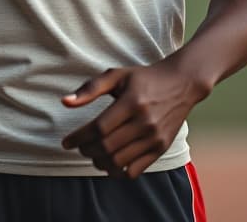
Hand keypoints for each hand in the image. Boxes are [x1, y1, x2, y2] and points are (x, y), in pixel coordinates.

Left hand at [61, 58, 205, 178]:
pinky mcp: (161, 148)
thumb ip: (90, 88)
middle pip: (107, 147)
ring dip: (99, 163)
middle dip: (87, 150)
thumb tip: (65, 102)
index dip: (79, 138)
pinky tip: (110, 163)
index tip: (66, 142)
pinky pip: (135, 170)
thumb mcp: (117, 75)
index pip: (99, 128)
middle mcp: (144, 122)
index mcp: (131, 101)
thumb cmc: (143, 78)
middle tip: (80, 147)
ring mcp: (154, 137)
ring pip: (119, 161)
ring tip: (93, 155)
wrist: (181, 84)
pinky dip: (118, 172)